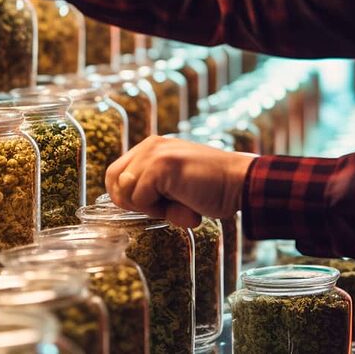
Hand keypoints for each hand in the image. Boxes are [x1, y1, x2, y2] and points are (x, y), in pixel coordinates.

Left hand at [105, 136, 255, 226]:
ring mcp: (154, 153)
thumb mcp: (173, 184)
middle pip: (113, 182)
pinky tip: (184, 204)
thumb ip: (150, 187)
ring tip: (180, 204)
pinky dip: (159, 210)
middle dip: (134, 203)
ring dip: (151, 208)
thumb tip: (126, 201)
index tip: (155, 205)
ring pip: (125, 193)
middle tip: (165, 207)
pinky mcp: (161, 166)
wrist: (241, 182)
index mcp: (152, 147)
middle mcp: (150, 145)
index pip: (116, 174)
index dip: (128, 197)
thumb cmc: (212, 188)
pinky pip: (139, 199)